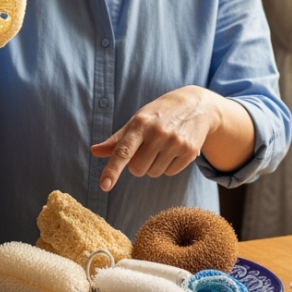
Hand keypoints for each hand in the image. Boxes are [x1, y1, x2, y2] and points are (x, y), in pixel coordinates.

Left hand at [90, 86, 219, 191]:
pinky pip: (170, 172)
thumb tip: (94, 151)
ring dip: (154, 165)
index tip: (104, 185)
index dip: (113, 169)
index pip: (123, 151)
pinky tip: (174, 149)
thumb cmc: (160, 114)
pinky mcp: (190, 152)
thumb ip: (116, 140)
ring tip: (163, 146)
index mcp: (141, 123)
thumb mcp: (138, 120)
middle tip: (147, 147)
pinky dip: (169, 165)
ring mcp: (176, 142)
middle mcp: (158, 133)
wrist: (197, 106)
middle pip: (137, 169)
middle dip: (138, 164)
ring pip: (153, 173)